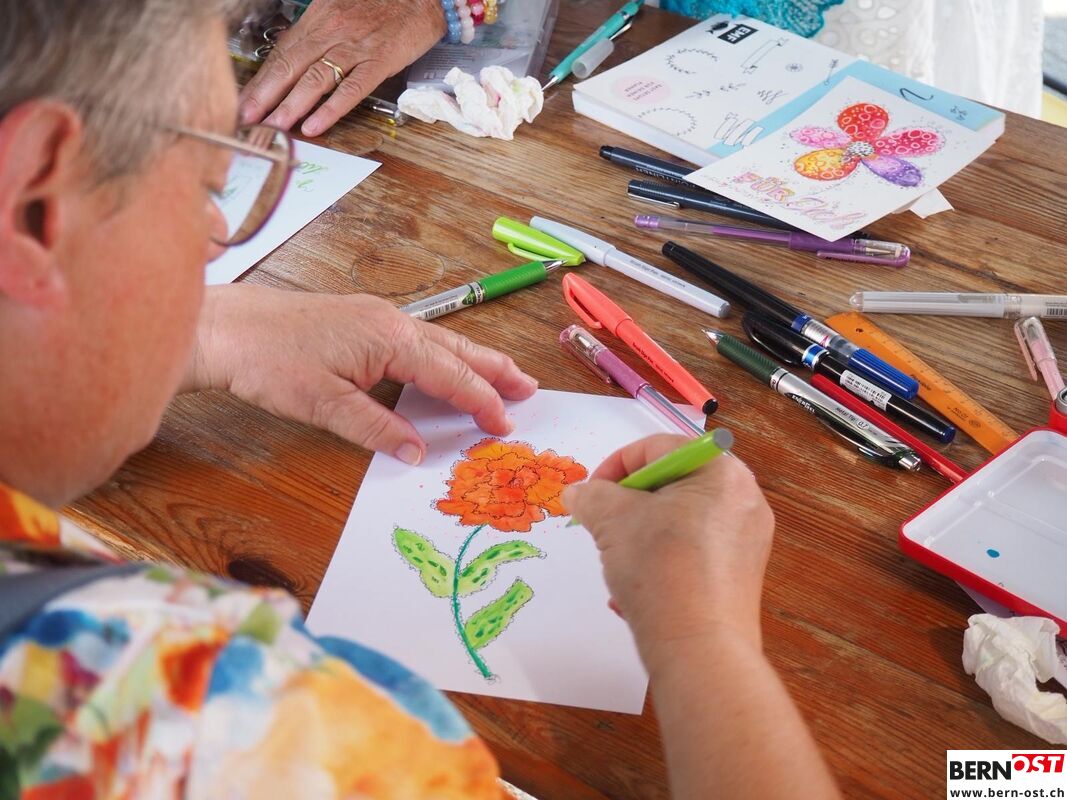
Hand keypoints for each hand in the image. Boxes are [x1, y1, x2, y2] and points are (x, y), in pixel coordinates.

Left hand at [184, 285, 536, 463]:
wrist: (224, 327)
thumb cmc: (268, 362)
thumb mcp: (324, 405)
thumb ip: (376, 428)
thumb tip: (417, 453)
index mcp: (390, 338)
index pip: (450, 374)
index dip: (481, 401)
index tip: (505, 424)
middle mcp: (391, 321)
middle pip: (456, 349)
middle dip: (495, 370)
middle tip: (529, 389)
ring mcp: (376, 315)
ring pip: (440, 341)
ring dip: (473, 360)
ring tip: (503, 375)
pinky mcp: (360, 319)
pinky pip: (418, 338)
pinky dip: (443, 354)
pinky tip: (445, 364)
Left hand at [239, 0, 446, 136]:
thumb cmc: (381, 3)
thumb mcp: (339, 9)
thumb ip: (316, 33)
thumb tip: (292, 58)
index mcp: (319, 19)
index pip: (282, 54)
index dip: (261, 81)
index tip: (244, 102)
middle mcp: (332, 32)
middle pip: (291, 67)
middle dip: (265, 96)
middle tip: (247, 119)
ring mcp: (355, 47)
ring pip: (316, 79)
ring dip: (292, 105)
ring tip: (274, 125)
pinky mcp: (379, 61)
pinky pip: (351, 89)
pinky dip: (331, 109)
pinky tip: (315, 125)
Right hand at [561, 435, 773, 655]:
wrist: (699, 649)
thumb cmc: (661, 569)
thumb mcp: (613, 520)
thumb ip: (592, 496)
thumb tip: (578, 493)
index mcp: (721, 471)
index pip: (657, 448)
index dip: (615, 467)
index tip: (591, 494)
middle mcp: (744, 499)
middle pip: (671, 483)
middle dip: (629, 504)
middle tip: (604, 526)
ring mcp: (748, 540)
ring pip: (680, 519)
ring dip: (641, 534)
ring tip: (621, 561)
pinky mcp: (742, 576)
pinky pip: (694, 551)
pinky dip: (663, 560)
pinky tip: (639, 590)